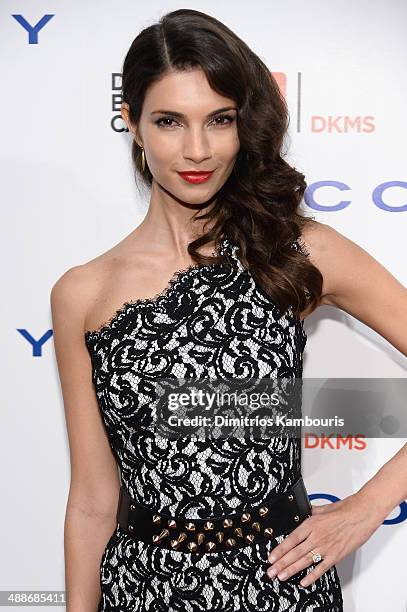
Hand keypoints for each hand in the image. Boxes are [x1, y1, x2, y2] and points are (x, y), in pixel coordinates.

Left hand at [265, 492, 382, 586]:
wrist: (363, 513)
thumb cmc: (346, 509)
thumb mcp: (323, 508)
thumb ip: (311, 513)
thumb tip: (303, 512)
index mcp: (311, 523)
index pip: (291, 539)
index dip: (279, 550)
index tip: (271, 557)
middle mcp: (317, 536)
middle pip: (295, 552)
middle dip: (281, 563)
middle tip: (271, 571)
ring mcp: (326, 547)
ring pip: (305, 561)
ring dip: (291, 570)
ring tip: (281, 576)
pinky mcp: (336, 555)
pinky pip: (321, 568)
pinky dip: (312, 576)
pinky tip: (303, 581)